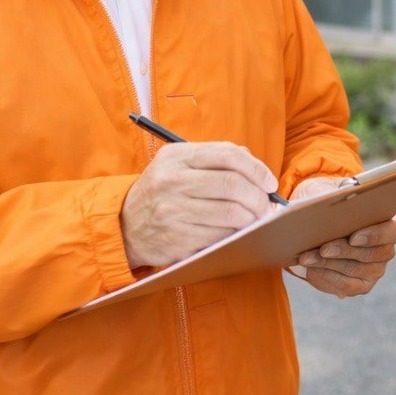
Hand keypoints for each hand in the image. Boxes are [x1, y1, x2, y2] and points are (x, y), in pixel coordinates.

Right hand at [120, 142, 279, 268]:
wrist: (125, 225)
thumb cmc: (163, 191)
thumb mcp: (179, 164)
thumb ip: (216, 159)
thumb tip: (258, 169)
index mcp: (177, 157)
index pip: (227, 155)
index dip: (257, 169)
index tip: (270, 182)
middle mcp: (172, 181)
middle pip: (232, 185)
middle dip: (259, 197)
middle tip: (268, 205)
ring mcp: (173, 212)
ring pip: (230, 214)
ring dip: (252, 218)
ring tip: (257, 219)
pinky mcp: (177, 239)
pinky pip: (220, 236)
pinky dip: (236, 234)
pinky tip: (238, 232)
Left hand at [287, 176, 395, 297]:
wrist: (320, 229)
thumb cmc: (331, 208)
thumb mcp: (332, 196)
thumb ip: (335, 198)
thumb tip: (325, 204)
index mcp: (388, 223)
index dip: (377, 235)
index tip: (353, 237)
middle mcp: (386, 249)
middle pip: (372, 254)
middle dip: (344, 251)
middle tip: (322, 248)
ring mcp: (375, 270)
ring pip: (354, 270)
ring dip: (328, 264)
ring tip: (306, 258)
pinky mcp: (361, 285)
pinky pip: (345, 286)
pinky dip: (326, 277)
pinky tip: (311, 269)